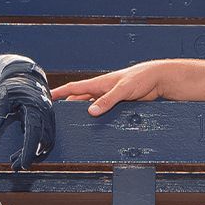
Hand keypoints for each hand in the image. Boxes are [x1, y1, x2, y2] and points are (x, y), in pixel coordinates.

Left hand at [0, 59, 53, 170]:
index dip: (30, 151)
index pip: (35, 133)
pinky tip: (23, 152)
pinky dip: (36, 147)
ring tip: (16, 161)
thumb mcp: (2, 97)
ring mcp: (49, 117)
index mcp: (35, 107)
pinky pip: (46, 137)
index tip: (24, 164)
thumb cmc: (14, 85)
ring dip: (33, 153)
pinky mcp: (47, 119)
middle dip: (30, 156)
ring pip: (46, 142)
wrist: (25, 74)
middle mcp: (45, 113)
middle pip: (42, 141)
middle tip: (14, 166)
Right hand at [52, 61, 170, 116]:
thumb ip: (107, 100)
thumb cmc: (140, 78)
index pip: (74, 87)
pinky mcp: (118, 104)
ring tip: (74, 126)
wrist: (157, 79)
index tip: (46, 96)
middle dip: (68, 107)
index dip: (59, 92)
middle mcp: (101, 90)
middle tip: (58, 118)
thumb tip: (91, 111)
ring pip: (91, 107)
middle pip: (79, 99)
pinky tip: (96, 126)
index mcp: (99, 83)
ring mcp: (109, 97)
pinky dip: (98, 118)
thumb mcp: (123, 90)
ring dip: (84, 114)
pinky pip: (104, 111)